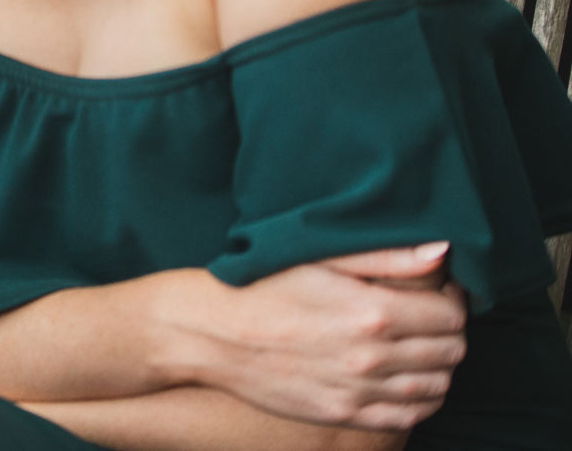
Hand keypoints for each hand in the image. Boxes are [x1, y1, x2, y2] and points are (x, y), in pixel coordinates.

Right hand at [179, 243, 465, 430]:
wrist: (214, 333)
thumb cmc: (263, 286)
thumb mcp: (320, 257)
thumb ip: (386, 257)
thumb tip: (442, 251)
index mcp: (372, 311)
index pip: (451, 314)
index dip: (454, 299)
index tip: (440, 291)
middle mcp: (372, 356)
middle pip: (450, 351)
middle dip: (449, 330)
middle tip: (430, 316)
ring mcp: (359, 390)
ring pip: (437, 386)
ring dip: (440, 366)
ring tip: (418, 347)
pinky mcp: (344, 414)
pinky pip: (409, 416)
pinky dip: (422, 400)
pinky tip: (407, 380)